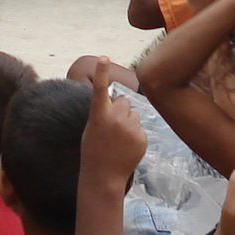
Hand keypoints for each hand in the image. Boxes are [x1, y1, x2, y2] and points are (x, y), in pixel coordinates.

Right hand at [80, 63, 146, 190]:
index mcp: (99, 116)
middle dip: (120, 110)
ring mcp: (130, 128)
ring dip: (128, 123)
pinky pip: (140, 128)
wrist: (103, 177)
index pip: (100, 89)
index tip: (104, 57)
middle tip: (112, 128)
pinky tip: (126, 148)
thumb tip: (120, 102)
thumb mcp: (92, 129)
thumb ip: (104, 113)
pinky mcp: (142, 137)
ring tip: (118, 141)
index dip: (101, 73)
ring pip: (133, 115)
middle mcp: (115, 119)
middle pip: (124, 101)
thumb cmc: (94, 151)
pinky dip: (135, 136)